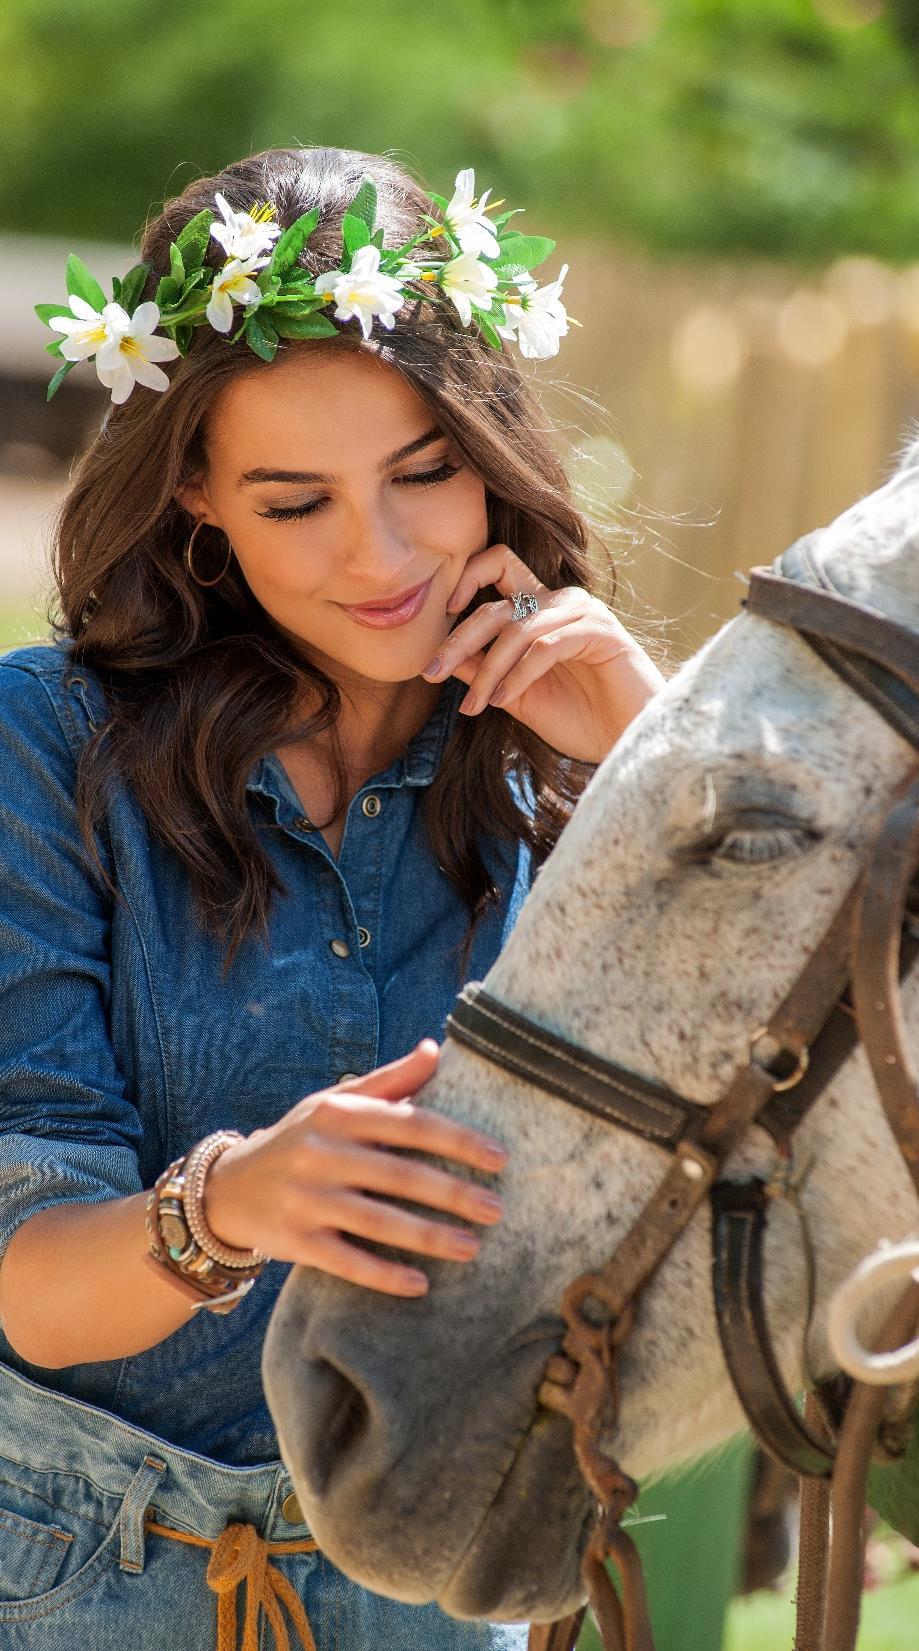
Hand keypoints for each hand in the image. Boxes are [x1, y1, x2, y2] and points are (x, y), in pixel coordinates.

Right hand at [204, 1041, 506, 1296]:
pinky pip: (347, 1261)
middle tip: (496, 1209)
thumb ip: (389, 1080)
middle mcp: (322, 1153)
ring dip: (429, 1237)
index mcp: (339, 1112)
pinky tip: (420, 1284)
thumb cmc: (300, 1139)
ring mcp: (307, 1198)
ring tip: (472, 1247)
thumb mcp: (334, 1102)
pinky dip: (383, 1274)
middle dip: (454, 1194)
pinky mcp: (295, 1240)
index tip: (499, 1158)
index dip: (458, 1140)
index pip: (410, 1124)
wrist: (227, 1188)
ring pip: (379, 1222)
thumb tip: (437, 1048)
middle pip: (401, 1176)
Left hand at [421, 543, 664, 761]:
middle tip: (431, 671)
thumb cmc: (579, 720)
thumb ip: (484, 672)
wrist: (627, 743)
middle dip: (459, 638)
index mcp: (542, 608)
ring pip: (518, 628)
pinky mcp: (601, 633)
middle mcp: (562, 602)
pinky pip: (545, 647)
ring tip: (475, 706)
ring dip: (489, 670)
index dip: (467, 578)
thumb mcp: (517, 697)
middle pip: (498, 601)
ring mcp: (583, 614)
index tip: (441, 613)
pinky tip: (504, 701)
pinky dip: (519, 674)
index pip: (498, 567)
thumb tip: (444, 656)